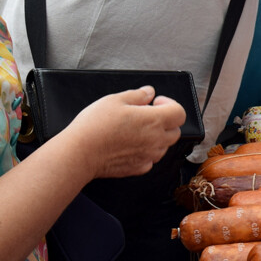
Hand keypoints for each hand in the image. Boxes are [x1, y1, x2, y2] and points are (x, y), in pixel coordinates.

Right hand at [62, 86, 187, 179]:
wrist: (80, 153)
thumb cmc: (95, 126)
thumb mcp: (115, 100)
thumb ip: (137, 95)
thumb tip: (148, 92)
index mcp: (154, 120)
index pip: (180, 113)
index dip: (170, 104)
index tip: (156, 102)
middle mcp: (155, 140)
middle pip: (175, 131)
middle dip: (165, 121)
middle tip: (147, 115)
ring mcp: (148, 156)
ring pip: (163, 146)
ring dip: (156, 137)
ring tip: (136, 130)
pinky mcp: (138, 168)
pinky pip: (149, 159)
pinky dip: (145, 152)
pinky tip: (129, 145)